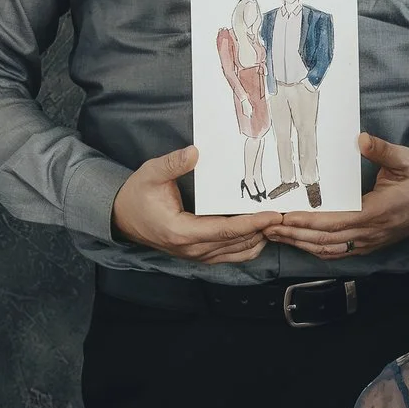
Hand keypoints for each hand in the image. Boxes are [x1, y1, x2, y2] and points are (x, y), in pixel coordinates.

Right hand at [112, 145, 276, 263]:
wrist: (122, 217)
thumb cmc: (137, 195)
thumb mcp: (151, 174)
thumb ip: (173, 164)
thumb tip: (196, 152)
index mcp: (181, 231)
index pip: (224, 231)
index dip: (250, 224)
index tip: (272, 215)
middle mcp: (191, 249)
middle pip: (236, 244)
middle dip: (263, 231)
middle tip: (286, 215)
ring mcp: (196, 255)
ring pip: (237, 253)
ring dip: (259, 239)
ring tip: (278, 223)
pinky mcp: (199, 255)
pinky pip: (230, 255)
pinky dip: (248, 245)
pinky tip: (261, 232)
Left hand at [264, 134, 408, 258]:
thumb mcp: (406, 159)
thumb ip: (381, 150)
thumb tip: (360, 139)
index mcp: (378, 211)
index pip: (336, 222)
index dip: (308, 223)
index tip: (284, 217)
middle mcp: (372, 232)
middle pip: (326, 241)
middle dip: (294, 235)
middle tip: (267, 227)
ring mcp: (372, 241)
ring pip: (330, 250)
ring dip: (302, 244)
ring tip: (277, 235)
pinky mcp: (372, 244)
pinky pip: (340, 252)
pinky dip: (318, 249)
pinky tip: (302, 243)